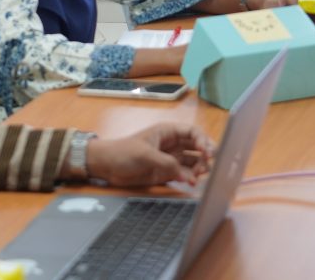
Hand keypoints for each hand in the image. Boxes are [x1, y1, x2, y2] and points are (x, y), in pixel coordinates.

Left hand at [81, 123, 214, 187]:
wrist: (107, 166)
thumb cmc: (123, 152)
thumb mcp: (146, 154)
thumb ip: (167, 163)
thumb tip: (187, 175)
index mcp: (167, 132)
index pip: (192, 132)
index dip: (203, 141)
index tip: (207, 152)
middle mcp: (172, 144)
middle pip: (197, 147)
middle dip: (205, 155)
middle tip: (208, 165)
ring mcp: (171, 159)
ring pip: (193, 162)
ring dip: (199, 168)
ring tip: (199, 176)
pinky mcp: (167, 173)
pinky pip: (184, 174)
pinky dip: (190, 178)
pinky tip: (191, 183)